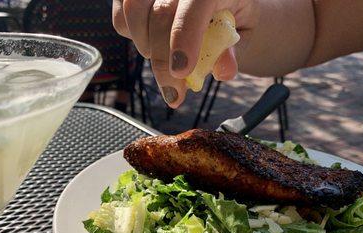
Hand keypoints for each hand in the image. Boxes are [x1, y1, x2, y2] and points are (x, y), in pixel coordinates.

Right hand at [113, 0, 258, 107]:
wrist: (222, 0)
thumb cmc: (231, 14)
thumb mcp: (242, 32)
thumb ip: (231, 50)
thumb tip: (223, 71)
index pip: (195, 4)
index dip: (185, 38)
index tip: (181, 72)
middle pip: (160, 14)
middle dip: (163, 61)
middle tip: (174, 93)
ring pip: (133, 12)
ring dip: (146, 47)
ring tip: (166, 61)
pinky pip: (120, 18)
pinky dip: (133, 38)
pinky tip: (152, 42)